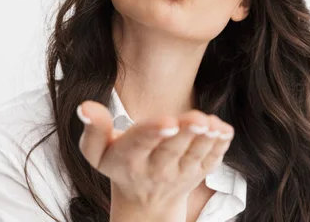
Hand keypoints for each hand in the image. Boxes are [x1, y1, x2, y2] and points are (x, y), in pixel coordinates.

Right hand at [76, 101, 233, 210]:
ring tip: (211, 123)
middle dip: (185, 133)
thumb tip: (85, 106)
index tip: (167, 120)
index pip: (140, 144)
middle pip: (172, 150)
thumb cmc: (120, 163)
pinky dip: (219, 146)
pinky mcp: (199, 173)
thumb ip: (93, 129)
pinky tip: (224, 130)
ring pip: (195, 155)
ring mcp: (181, 173)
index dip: (152, 132)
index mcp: (129, 160)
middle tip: (197, 118)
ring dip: (206, 138)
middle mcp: (156, 170)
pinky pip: (211, 160)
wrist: (144, 201)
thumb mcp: (97, 152)